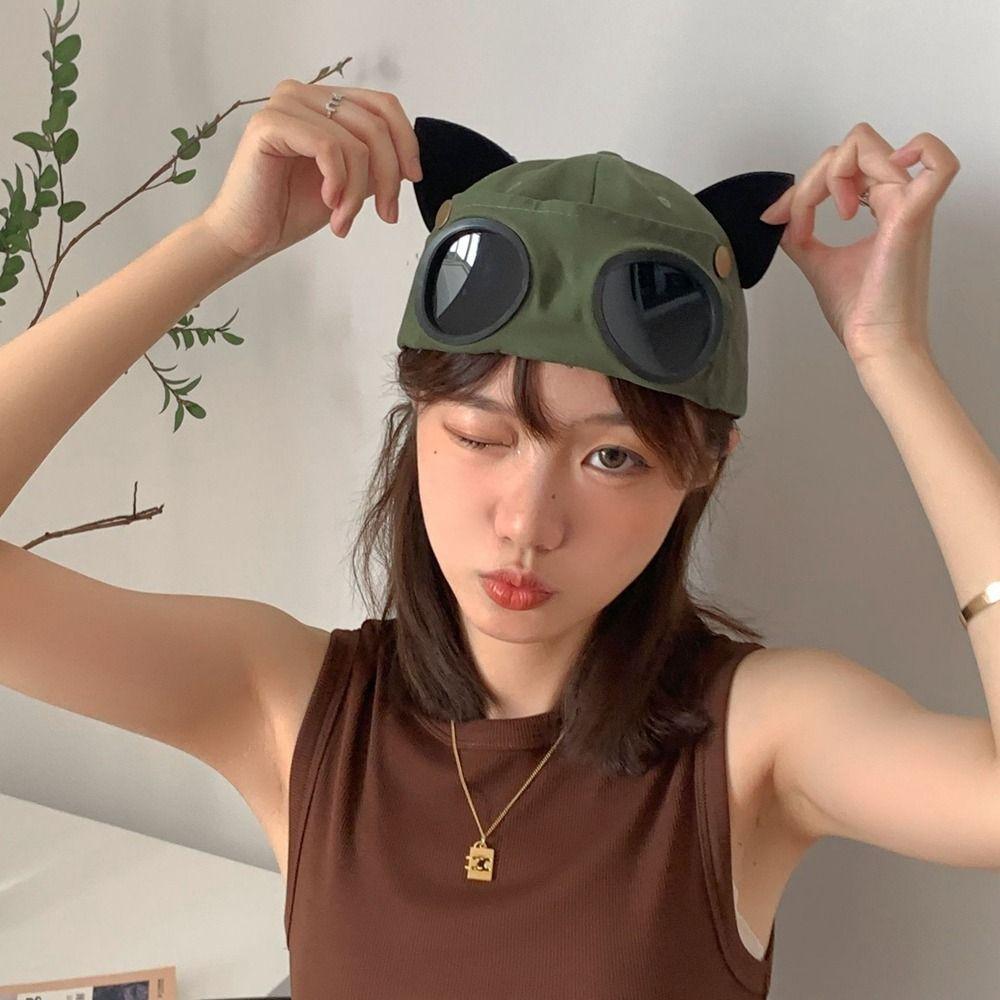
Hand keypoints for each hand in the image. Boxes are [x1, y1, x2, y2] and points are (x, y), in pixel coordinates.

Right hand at [199, 79, 422, 263]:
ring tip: (344, 219)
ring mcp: (285, 105)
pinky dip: (339, 183)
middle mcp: (304, 95)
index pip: (383, 105)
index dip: (406, 142)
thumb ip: (374, 163)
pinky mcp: (269, 123)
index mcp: (323, 102)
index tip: (412, 179)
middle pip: (375, 125)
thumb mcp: (349, 182)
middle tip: (386, 214)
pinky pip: (329, 147)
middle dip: (388, 177)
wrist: (249, 235)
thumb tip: (408, 161)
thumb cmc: (290, 208)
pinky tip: (328, 203)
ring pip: (355, 142)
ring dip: (359, 192)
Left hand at [758, 122, 959, 367]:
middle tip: (800, 219)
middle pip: (855, 149)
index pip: (846, 164)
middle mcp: (900, 201)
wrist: (875, 344)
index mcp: (885, 208)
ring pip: (868, 148)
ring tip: (835, 214)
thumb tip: (779, 217)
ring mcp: (909, 206)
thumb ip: (801, 236)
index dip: (804, 186)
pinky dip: (915, 151)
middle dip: (813, 178)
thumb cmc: (863, 314)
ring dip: (831, 174)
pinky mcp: (910, 219)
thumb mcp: (818, 263)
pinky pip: (938, 164)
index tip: (779, 219)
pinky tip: (877, 179)